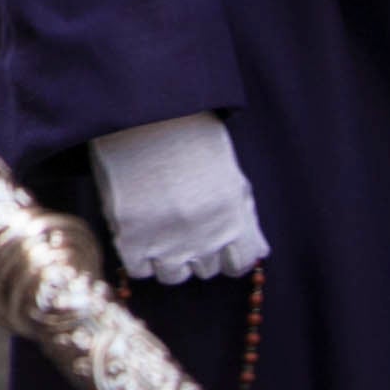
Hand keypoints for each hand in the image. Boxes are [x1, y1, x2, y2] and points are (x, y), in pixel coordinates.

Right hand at [90, 112, 268, 285]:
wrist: (143, 115)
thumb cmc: (189, 136)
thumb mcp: (230, 174)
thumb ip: (244, 215)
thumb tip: (258, 252)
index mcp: (233, 219)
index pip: (240, 264)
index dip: (228, 254)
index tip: (215, 241)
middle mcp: (205, 236)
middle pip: (205, 268)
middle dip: (197, 250)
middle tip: (181, 224)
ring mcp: (167, 239)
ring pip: (174, 275)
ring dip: (169, 258)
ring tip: (157, 231)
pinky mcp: (131, 236)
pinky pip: (140, 270)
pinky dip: (139, 256)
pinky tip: (137, 233)